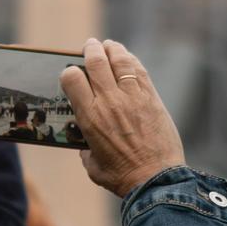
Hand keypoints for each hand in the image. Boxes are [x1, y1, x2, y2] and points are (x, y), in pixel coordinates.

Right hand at [61, 39, 186, 197]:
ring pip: (120, 60)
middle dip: (90, 49)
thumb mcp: (92, 165)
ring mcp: (132, 97)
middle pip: (95, 61)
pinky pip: (140, 71)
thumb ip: (85, 148)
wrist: (157, 179)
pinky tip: (128, 59)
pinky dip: (131, 61)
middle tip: (90, 46)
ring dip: (112, 49)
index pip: (71, 78)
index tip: (71, 72)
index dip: (69, 71)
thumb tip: (85, 142)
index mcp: (89, 117)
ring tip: (109, 46)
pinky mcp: (152, 98)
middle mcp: (109, 102)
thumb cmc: (122, 176)